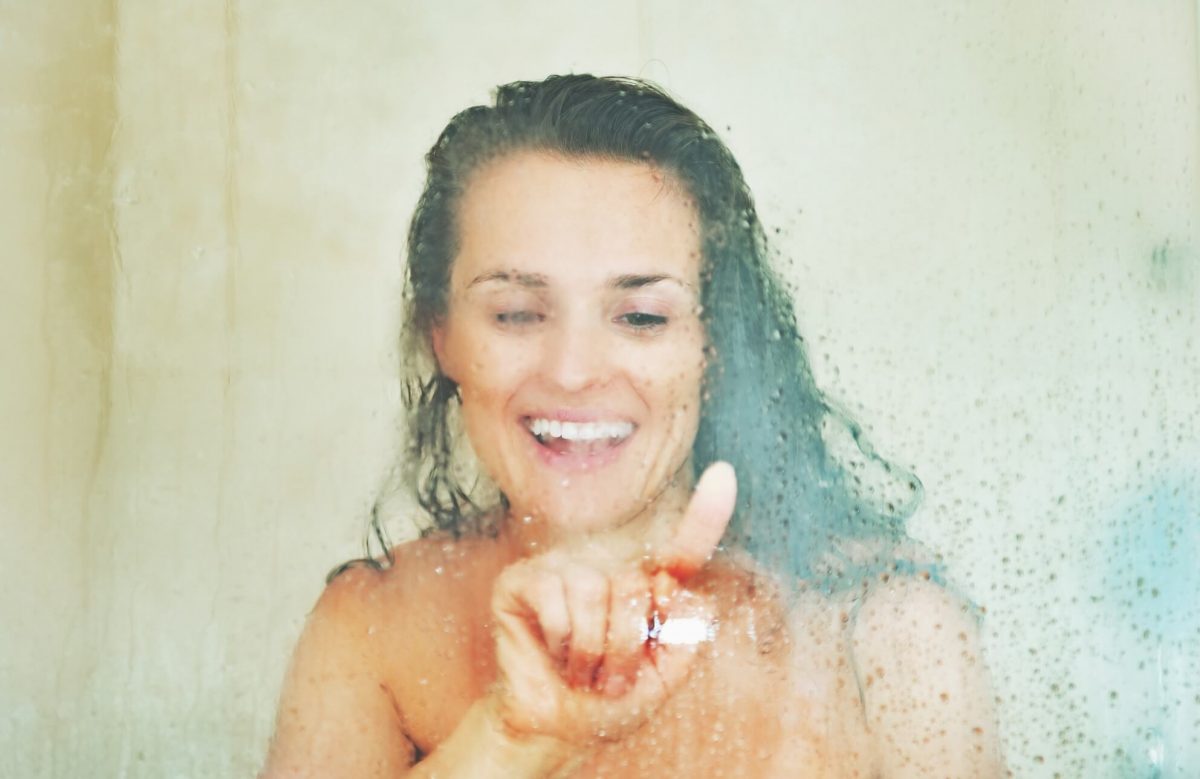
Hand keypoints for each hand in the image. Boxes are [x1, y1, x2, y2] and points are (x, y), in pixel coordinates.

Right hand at [489, 463, 736, 747]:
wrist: (555, 731)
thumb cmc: (608, 703)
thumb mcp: (662, 680)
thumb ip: (683, 639)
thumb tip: (683, 592)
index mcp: (647, 588)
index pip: (683, 548)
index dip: (705, 515)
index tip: (724, 475)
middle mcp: (607, 568)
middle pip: (633, 585)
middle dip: (624, 647)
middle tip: (610, 679)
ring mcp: (563, 569)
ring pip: (594, 592)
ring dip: (591, 651)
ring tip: (582, 672)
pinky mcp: (522, 581)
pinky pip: (555, 599)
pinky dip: (561, 641)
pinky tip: (554, 655)